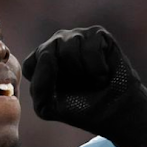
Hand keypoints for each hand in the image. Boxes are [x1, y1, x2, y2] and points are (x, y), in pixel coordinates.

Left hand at [22, 26, 146, 146]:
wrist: (116, 112)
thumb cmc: (82, 109)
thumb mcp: (49, 107)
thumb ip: (38, 86)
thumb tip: (47, 54)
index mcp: (41, 63)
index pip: (30, 66)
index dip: (45, 82)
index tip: (59, 95)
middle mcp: (56, 45)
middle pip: (48, 52)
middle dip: (66, 76)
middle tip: (81, 86)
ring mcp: (77, 37)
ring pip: (70, 47)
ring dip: (84, 72)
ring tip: (93, 79)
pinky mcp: (97, 34)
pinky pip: (91, 47)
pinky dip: (98, 68)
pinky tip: (104, 72)